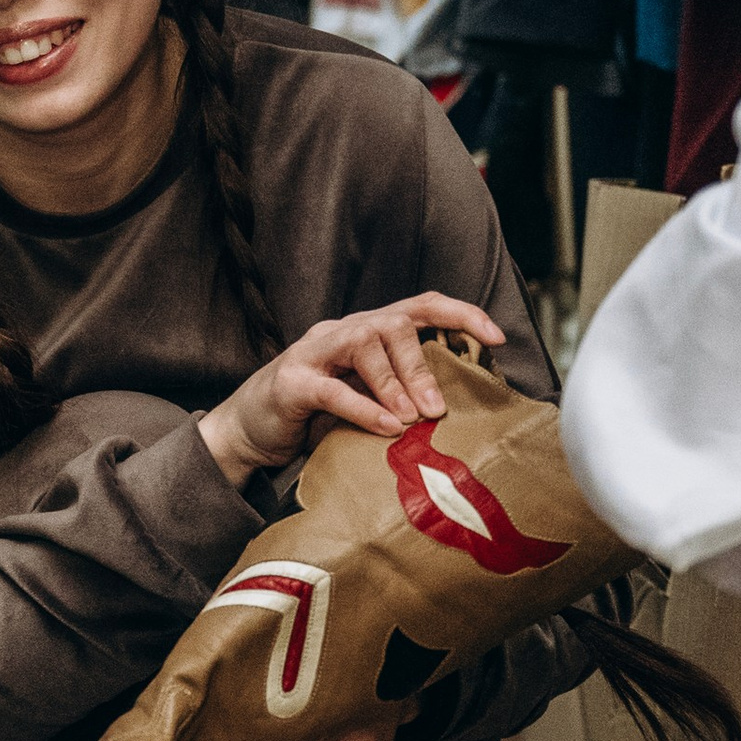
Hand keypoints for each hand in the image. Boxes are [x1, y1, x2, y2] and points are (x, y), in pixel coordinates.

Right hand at [195, 291, 504, 493]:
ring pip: (363, 344)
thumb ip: (396, 396)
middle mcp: (339, 332)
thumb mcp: (362, 401)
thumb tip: (450, 411)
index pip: (417, 307)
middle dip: (421, 365)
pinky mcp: (289, 383)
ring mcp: (311, 352)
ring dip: (395, 382)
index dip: (459, 314)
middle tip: (438, 408)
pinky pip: (332, 389)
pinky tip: (386, 427)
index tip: (496, 337)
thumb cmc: (310, 416)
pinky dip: (364, 408)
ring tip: (413, 419)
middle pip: (391, 324)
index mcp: (363, 332)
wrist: (245, 433)